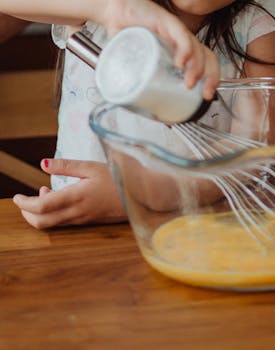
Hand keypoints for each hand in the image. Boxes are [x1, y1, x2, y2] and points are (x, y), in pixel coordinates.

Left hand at [12, 158, 126, 228]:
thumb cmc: (121, 175)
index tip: (16, 196)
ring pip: (52, 224)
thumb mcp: (93, 165)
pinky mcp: (89, 221)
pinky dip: (53, 213)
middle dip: (27, 213)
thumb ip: (67, 166)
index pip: (41, 207)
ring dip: (40, 213)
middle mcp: (77, 212)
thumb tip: (43, 163)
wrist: (145, 193)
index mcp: (76, 197)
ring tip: (41, 192)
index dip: (24, 203)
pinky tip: (59, 197)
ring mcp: (83, 219)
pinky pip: (64, 222)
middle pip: (42, 222)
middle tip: (21, 200)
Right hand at [102, 0, 219, 100]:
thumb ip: (139, 78)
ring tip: (189, 83)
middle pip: (207, 57)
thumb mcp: (136, 61)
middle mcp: (182, 39)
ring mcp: (175, 30)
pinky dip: (184, 49)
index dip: (212, 78)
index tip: (207, 97)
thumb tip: (137, 105)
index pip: (206, 62)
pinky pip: (181, 35)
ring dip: (196, 68)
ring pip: (197, 48)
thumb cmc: (126, 36)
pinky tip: (180, 62)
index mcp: (180, 49)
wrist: (115, 11)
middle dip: (211, 77)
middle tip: (204, 94)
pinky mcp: (165, 21)